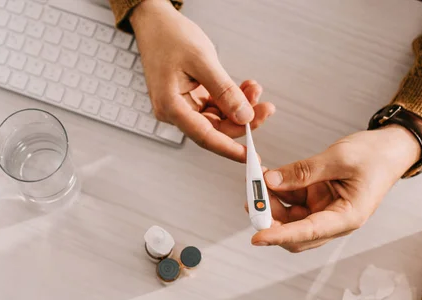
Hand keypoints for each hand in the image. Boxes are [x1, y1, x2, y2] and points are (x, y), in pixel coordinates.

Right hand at [130, 0, 274, 161]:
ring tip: (254, 89)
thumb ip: (224, 91)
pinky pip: (215, 105)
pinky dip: (231, 98)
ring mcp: (182, 105)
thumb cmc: (170, 37)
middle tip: (265, 108)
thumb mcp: (202, 61)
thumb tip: (244, 116)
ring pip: (218, 117)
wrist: (156, 22)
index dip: (229, 148)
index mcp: (171, 106)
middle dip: (242, 119)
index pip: (204, 136)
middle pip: (215, 128)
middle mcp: (175, 110)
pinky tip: (244, 88)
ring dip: (239, 106)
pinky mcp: (190, 97)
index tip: (250, 157)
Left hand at [250, 125, 421, 251]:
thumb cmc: (374, 156)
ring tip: (257, 178)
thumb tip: (270, 180)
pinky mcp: (316, 199)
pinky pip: (290, 201)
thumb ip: (303, 171)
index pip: (308, 232)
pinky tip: (268, 175)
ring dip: (270, 202)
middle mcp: (332, 220)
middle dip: (270, 217)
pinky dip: (277, 190)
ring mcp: (323, 211)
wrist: (390, 149)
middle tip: (252, 195)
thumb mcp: (338, 158)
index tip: (257, 237)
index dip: (280, 236)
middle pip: (293, 231)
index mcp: (347, 217)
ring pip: (288, 217)